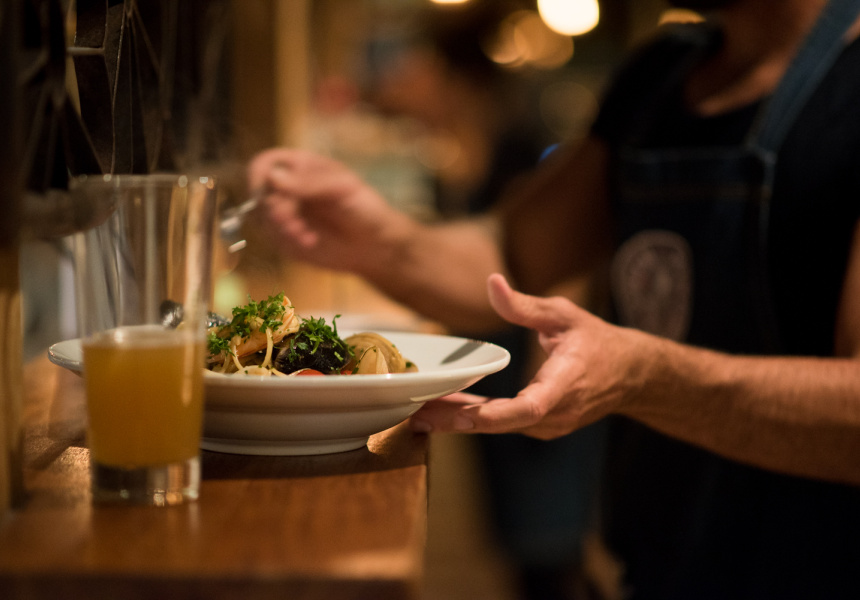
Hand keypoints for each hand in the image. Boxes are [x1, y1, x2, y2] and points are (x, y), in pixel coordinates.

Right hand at [247, 148, 411, 274]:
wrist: (375, 244)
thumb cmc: (364, 208)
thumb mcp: (342, 188)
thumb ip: (308, 182)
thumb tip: (273, 176)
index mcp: (300, 166)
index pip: (265, 163)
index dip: (259, 175)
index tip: (265, 191)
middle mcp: (288, 188)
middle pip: (260, 194)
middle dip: (275, 210)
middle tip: (293, 223)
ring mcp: (286, 213)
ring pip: (262, 218)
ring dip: (280, 228)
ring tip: (304, 235)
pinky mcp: (287, 238)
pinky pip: (273, 238)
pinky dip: (288, 241)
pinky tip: (310, 242)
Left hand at [411, 273, 649, 437]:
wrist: (630, 374)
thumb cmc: (596, 341)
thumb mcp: (563, 314)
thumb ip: (525, 305)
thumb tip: (492, 282)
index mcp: (566, 383)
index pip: (530, 407)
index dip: (495, 415)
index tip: (462, 415)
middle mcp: (557, 412)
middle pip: (502, 423)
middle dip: (457, 420)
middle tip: (416, 413)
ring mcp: (550, 425)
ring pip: (498, 427)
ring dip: (460, 421)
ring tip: (419, 411)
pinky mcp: (540, 427)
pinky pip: (503, 425)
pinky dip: (475, 419)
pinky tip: (445, 408)